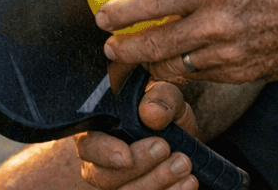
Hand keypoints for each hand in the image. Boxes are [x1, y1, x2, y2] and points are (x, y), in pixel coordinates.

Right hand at [74, 78, 199, 189]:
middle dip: (138, 166)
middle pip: (105, 177)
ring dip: (157, 182)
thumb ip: (161, 98)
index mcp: (96, 132)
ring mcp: (117, 185)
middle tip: (164, 148)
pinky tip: (189, 182)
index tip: (127, 156)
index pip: (89, 146)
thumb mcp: (166, 97)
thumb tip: (153, 113)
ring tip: (183, 165)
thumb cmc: (163, 114)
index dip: (105, 153)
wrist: (181, 139)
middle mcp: (99, 163)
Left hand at [95, 0, 277, 84]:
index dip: (122, 12)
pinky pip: (199, 75)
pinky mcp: (242, 72)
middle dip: (125, 49)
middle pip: (155, 44)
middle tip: (110, 46)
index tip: (103, 15)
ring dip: (150, 62)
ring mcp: (230, 52)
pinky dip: (181, 68)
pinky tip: (172, 59)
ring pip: (174, 66)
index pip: (154, 2)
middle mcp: (218, 23)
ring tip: (136, 54)